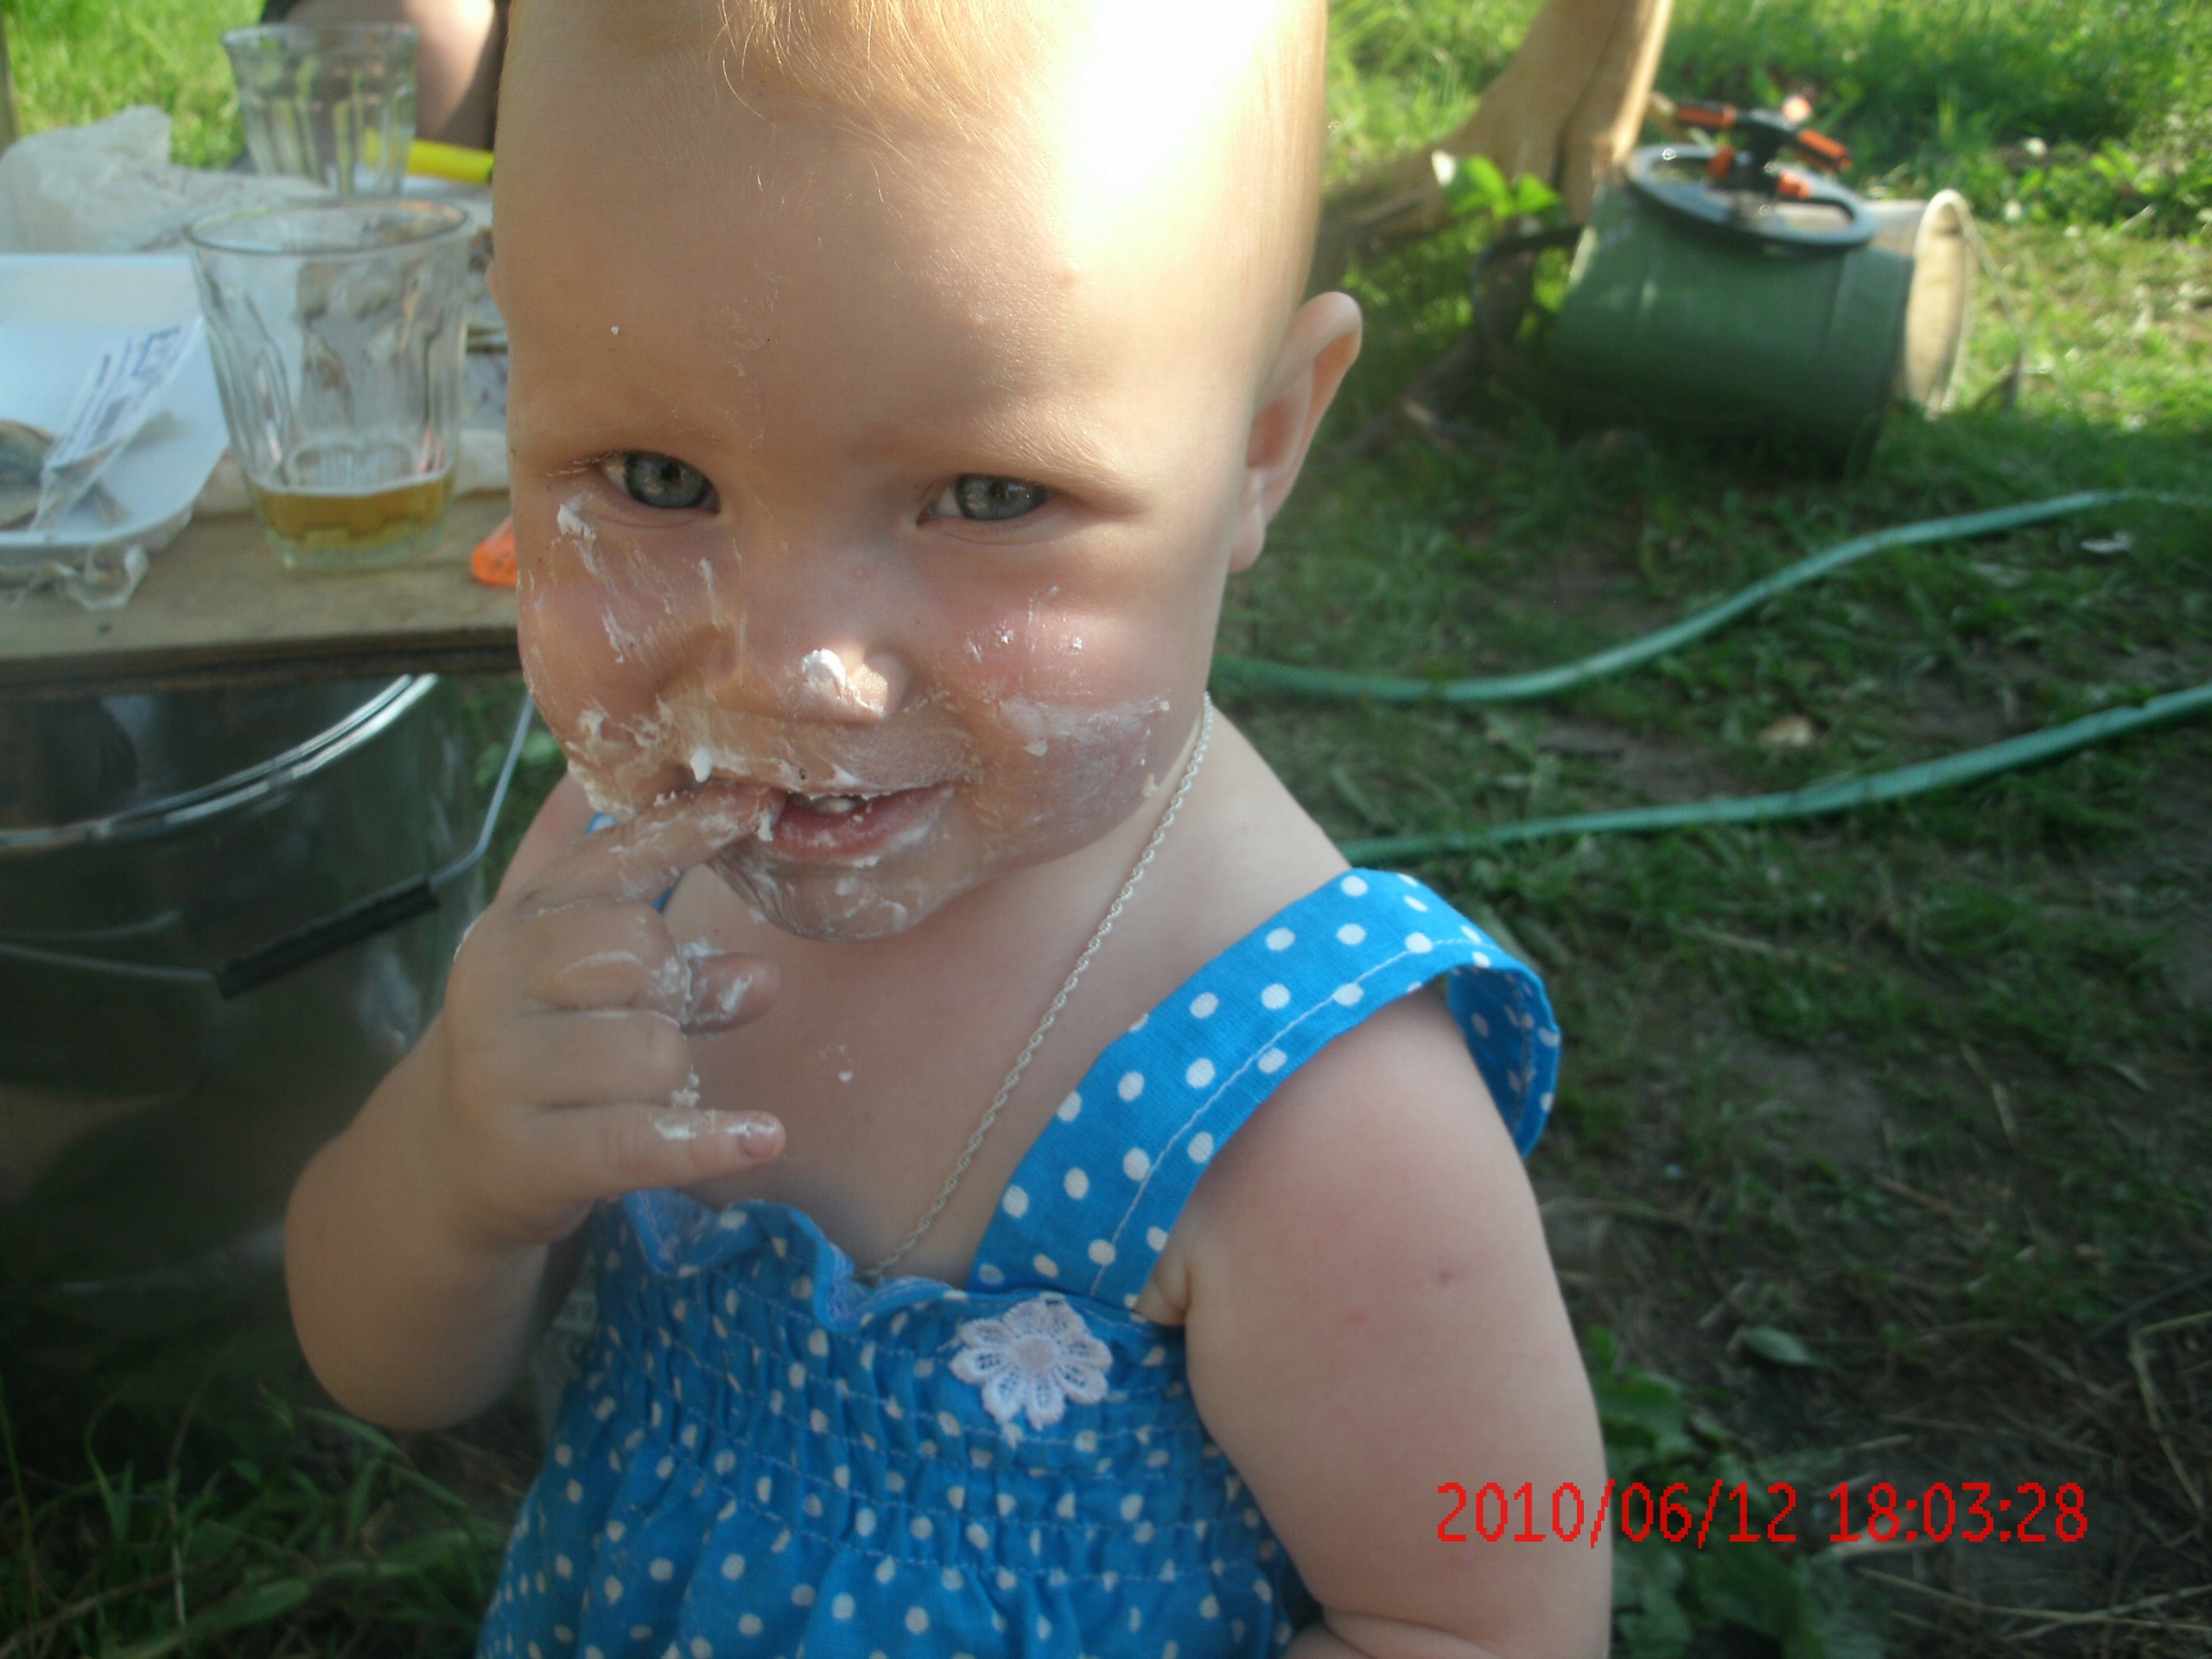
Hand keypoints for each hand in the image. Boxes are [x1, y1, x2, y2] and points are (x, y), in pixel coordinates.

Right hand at [426, 781, 784, 1249]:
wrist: (448, 1162)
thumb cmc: (535, 1043)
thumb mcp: (561, 958)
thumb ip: (609, 892)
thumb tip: (680, 874)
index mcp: (517, 922)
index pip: (613, 861)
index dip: (688, 829)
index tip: (755, 804)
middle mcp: (499, 985)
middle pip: (641, 950)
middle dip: (675, 989)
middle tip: (656, 1019)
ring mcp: (505, 1071)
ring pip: (654, 1050)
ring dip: (677, 1073)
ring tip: (645, 1090)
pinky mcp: (530, 1153)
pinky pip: (641, 1138)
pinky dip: (708, 1141)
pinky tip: (761, 1137)